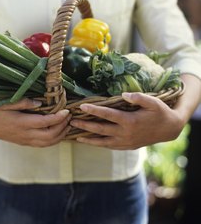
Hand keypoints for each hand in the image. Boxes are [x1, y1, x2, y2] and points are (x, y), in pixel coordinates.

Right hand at [0, 98, 71, 146]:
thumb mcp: (6, 102)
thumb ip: (23, 102)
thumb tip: (40, 103)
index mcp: (21, 123)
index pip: (46, 123)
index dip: (58, 118)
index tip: (67, 110)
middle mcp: (25, 134)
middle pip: (50, 136)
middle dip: (63, 127)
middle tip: (69, 117)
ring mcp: (24, 140)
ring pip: (47, 143)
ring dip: (60, 135)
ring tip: (67, 125)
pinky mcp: (23, 143)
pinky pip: (42, 145)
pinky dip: (53, 140)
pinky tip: (57, 132)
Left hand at [70, 92, 184, 149]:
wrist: (169, 129)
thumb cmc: (160, 112)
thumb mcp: (153, 101)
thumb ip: (139, 97)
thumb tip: (124, 94)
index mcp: (130, 121)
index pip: (108, 115)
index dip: (94, 110)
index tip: (81, 106)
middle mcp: (125, 133)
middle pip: (100, 129)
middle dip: (85, 125)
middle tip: (71, 121)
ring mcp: (125, 142)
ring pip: (102, 142)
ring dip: (88, 139)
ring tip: (75, 136)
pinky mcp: (126, 147)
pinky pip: (109, 146)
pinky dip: (98, 144)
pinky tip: (89, 141)